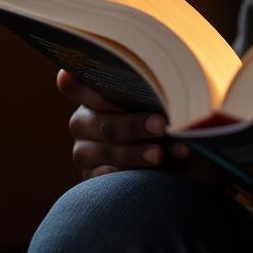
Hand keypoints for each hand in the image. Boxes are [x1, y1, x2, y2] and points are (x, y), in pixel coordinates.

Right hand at [57, 69, 227, 189]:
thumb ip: (161, 89)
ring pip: (104, 151)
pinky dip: (131, 173)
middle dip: (132, 123)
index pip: (78, 84)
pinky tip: (151, 173)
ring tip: (160, 153)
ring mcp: (85, 151)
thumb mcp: (167, 99)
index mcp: (98, 92)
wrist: (178, 154)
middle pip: (101, 120)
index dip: (75, 82)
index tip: (74, 75)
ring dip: (135, 152)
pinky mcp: (93, 177)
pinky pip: (105, 177)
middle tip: (160, 125)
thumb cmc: (170, 115)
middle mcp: (85, 120)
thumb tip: (175, 80)